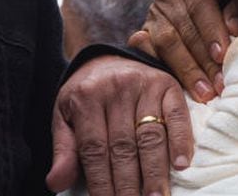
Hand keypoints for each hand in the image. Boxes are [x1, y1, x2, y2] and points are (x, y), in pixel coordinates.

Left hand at [47, 56, 192, 195]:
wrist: (108, 55)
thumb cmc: (86, 94)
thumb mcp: (65, 115)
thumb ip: (64, 150)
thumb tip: (56, 184)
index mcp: (86, 98)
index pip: (94, 149)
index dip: (100, 182)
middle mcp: (116, 89)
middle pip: (123, 146)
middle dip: (128, 184)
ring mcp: (144, 84)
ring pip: (151, 135)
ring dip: (155, 171)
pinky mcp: (168, 83)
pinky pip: (177, 115)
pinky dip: (181, 140)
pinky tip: (180, 165)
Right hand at [127, 0, 237, 102]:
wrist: (207, 5)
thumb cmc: (229, 4)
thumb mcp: (237, 0)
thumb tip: (234, 29)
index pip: (200, 5)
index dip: (212, 31)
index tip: (223, 55)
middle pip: (184, 29)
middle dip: (204, 61)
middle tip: (220, 85)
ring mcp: (153, 13)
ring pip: (166, 44)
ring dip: (186, 71)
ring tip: (205, 92)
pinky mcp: (142, 32)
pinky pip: (146, 53)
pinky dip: (163, 70)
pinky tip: (178, 88)